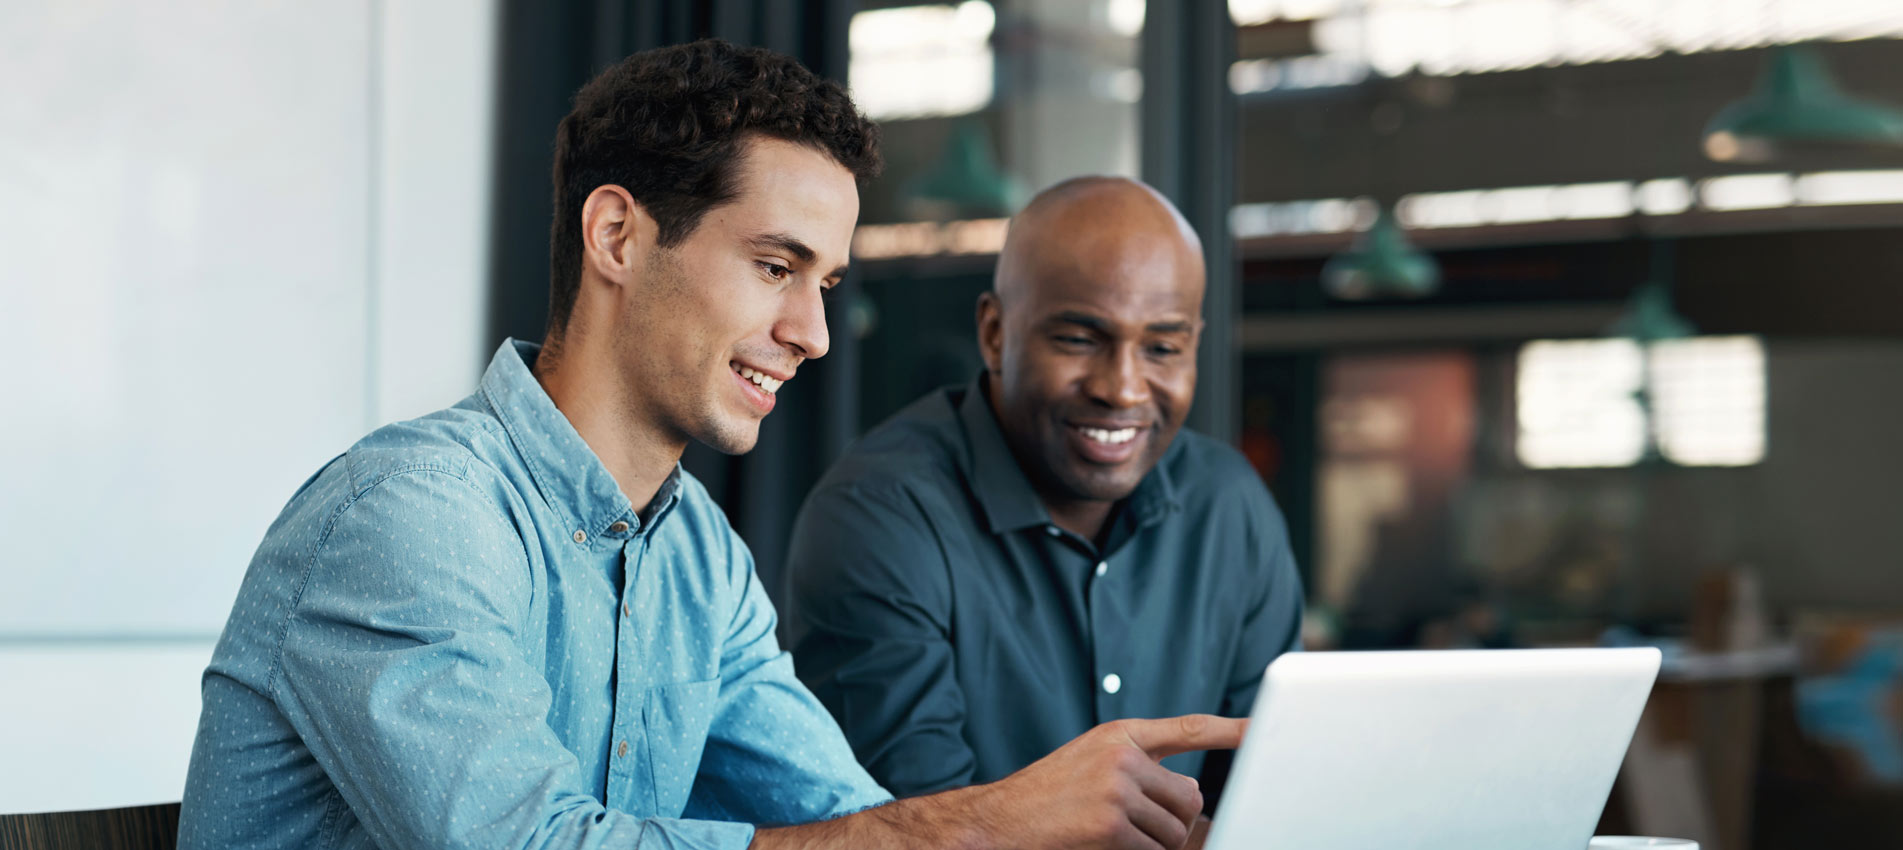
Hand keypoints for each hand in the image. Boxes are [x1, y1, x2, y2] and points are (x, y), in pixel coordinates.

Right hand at [750, 715, 1243, 849]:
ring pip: (1177, 831)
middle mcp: (1121, 753)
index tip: (1265, 728)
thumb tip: (1195, 805)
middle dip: (1174, 825)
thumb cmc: (1041, 805)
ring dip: (1155, 846)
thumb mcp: (1089, 774)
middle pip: (1190, 798)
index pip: (1188, 728)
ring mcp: (1117, 786)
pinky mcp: (1112, 821)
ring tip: (1109, 838)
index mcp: (1117, 736)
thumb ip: (1141, 777)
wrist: (991, 825)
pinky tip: (1098, 847)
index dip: (1231, 730)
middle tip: (1132, 832)